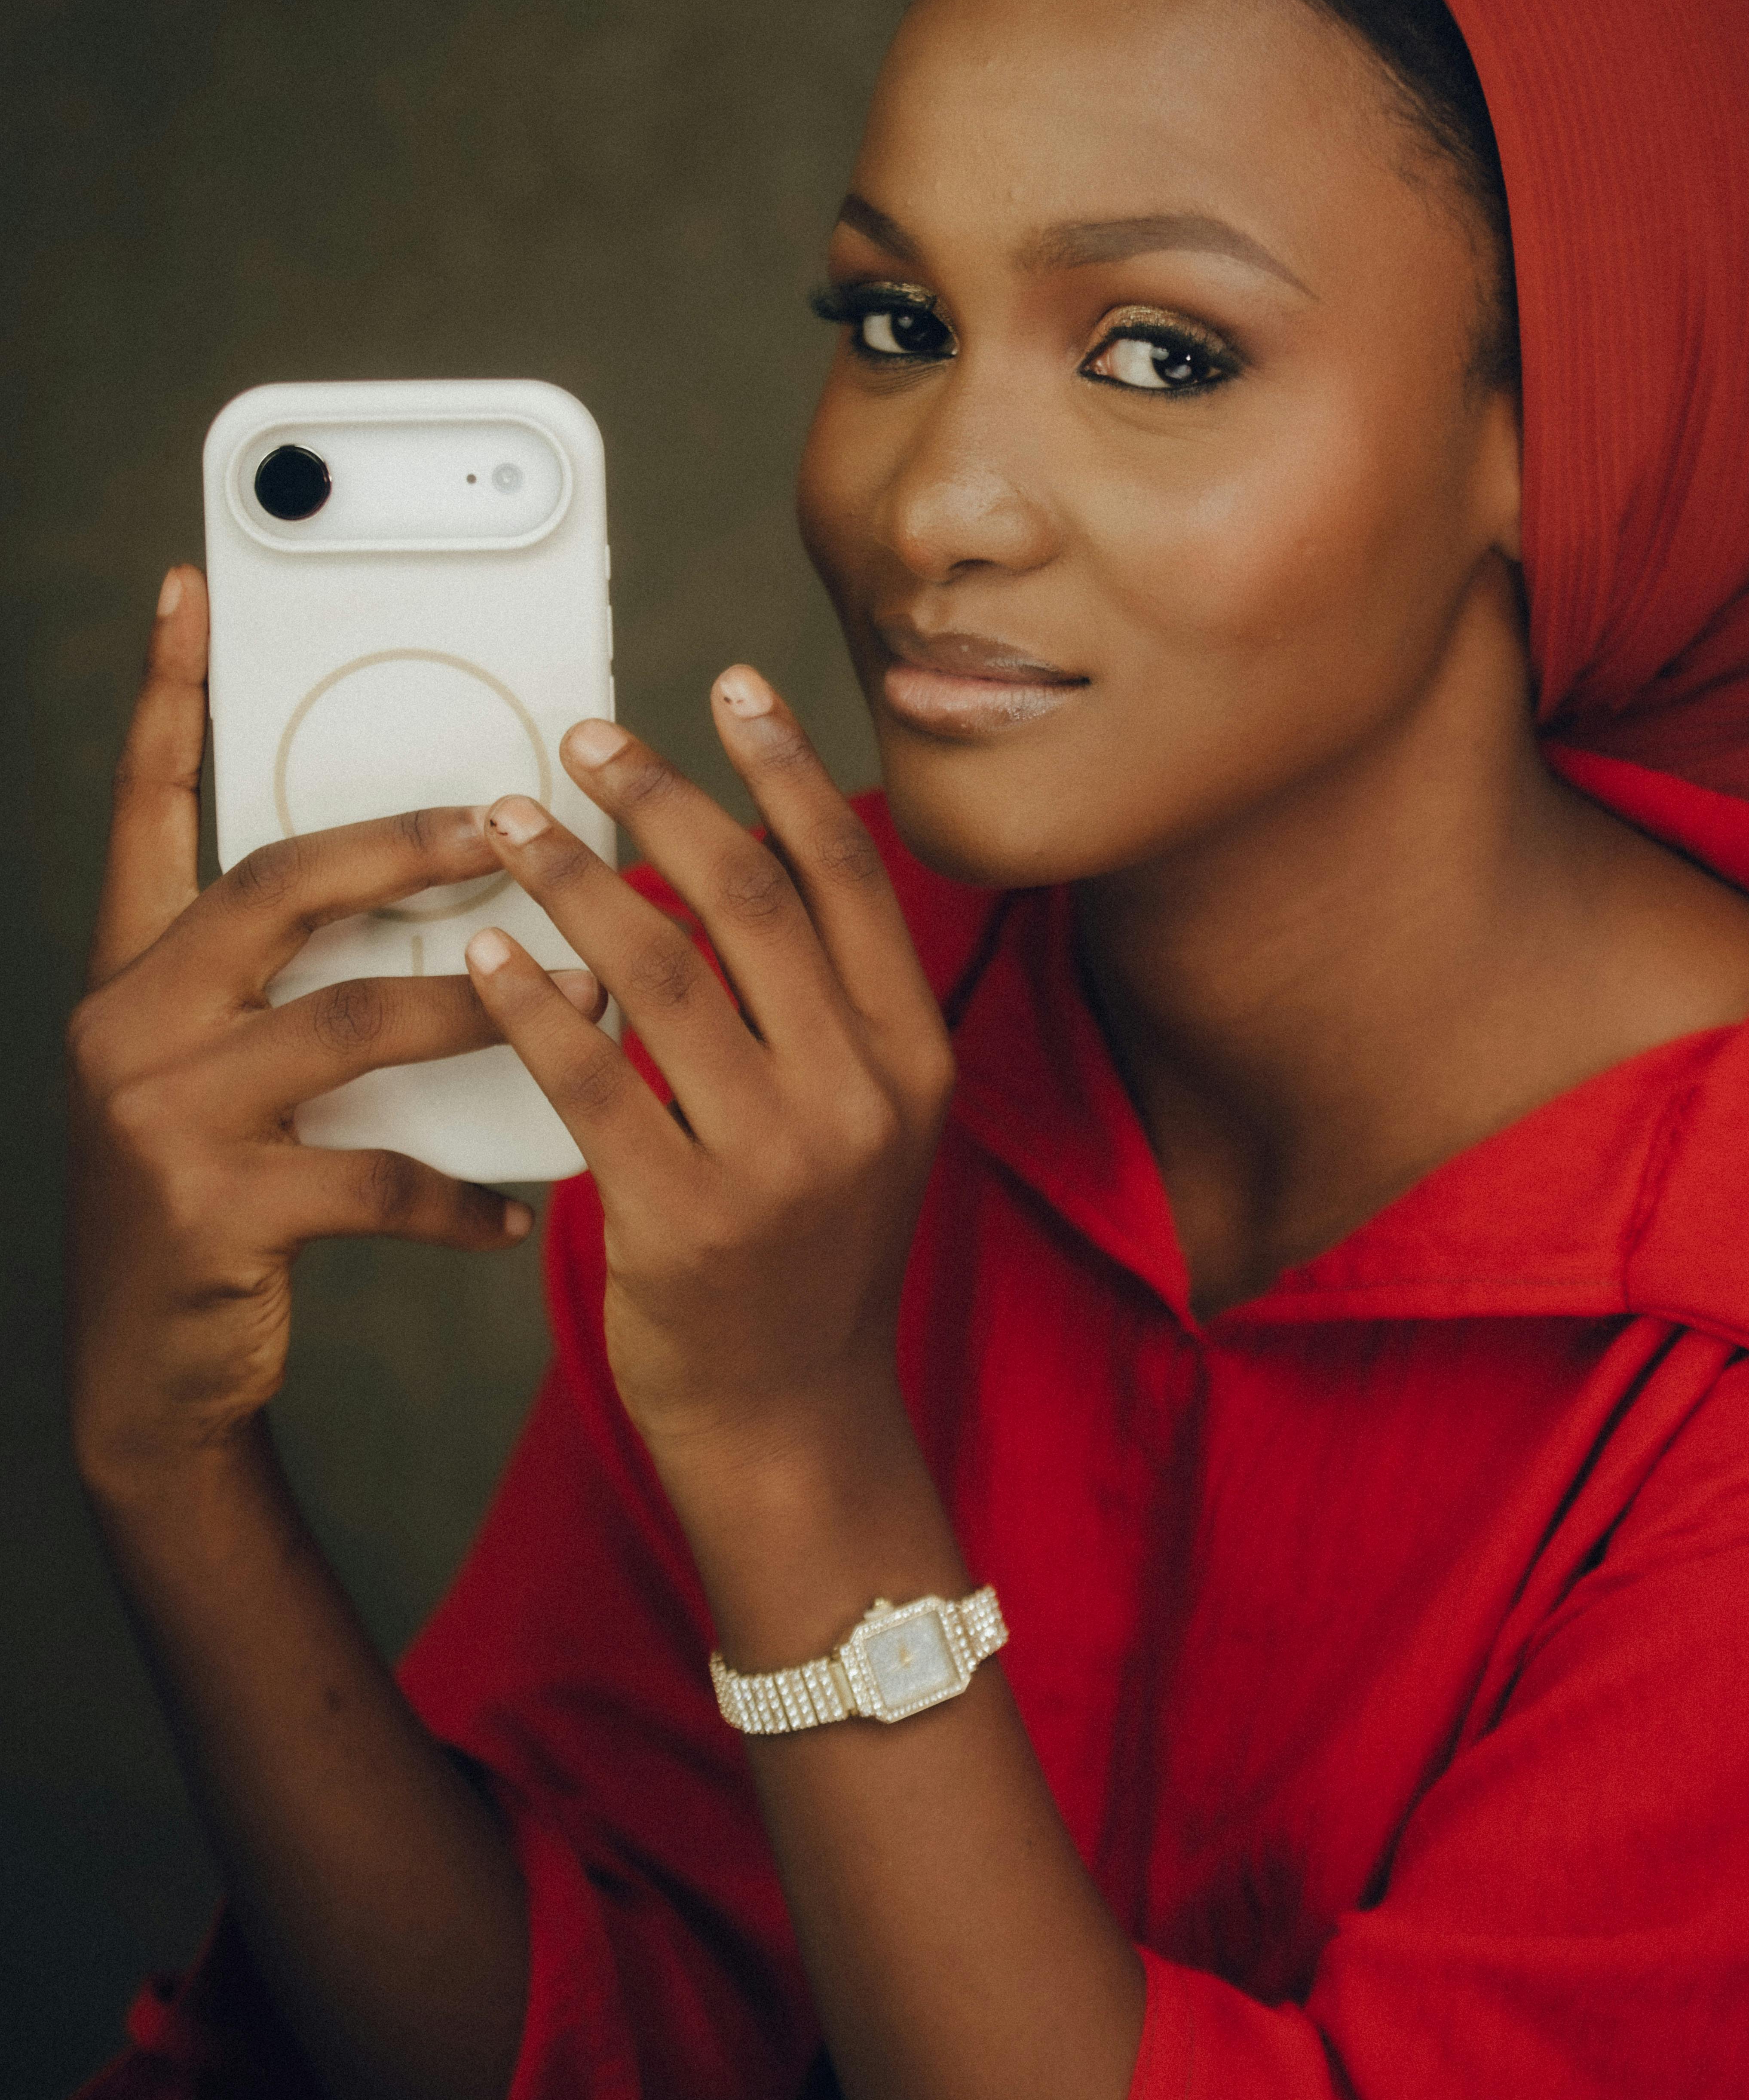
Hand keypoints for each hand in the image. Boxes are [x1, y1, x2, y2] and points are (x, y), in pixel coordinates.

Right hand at [66, 567, 598, 1489]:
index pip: (146, 809)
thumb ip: (287, 989)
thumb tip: (436, 902)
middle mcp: (131, 1021)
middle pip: (276, 886)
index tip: (188, 594)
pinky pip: (376, 1176)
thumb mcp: (227, 1077)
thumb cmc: (217, 1204)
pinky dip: (463, 1189)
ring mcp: (162, 1113)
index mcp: (136, 974)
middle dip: (402, 846)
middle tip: (507, 821)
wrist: (153, 1372)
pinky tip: (522, 1205)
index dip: (165, 701)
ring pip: (350, 1023)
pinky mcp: (213, 1206)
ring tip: (583, 1004)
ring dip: (481, 1011)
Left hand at [463, 668, 954, 1474]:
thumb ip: (827, 1001)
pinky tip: (485, 949)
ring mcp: (776, 1161)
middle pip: (748, 899)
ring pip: (659, 972)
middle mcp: (859, 1095)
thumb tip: (753, 849)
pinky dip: (532, 1002)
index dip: (785, 766)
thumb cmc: (812, 1250)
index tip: (728, 682)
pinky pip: (590, 1080)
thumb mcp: (867, 1119)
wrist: (792, 1417)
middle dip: (660, 794)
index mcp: (913, 1055)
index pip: (848, 874)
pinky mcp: (683, 1221)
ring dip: (573, 876)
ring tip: (508, 819)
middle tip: (584, 733)